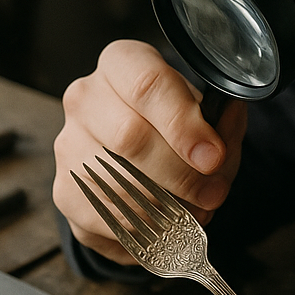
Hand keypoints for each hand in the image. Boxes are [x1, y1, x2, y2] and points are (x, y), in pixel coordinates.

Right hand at [53, 40, 247, 264]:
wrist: (137, 159)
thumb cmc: (175, 130)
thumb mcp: (208, 116)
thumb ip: (221, 120)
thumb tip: (228, 117)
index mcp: (122, 65)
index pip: (147, 85)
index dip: (183, 124)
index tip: (212, 157)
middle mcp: (86, 98)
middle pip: (129, 138)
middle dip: (181, 174)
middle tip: (211, 194)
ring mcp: (69, 145)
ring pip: (118, 185)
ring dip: (167, 207)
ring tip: (195, 212)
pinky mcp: (66, 192)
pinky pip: (108, 219)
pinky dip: (146, 229)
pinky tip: (166, 225)